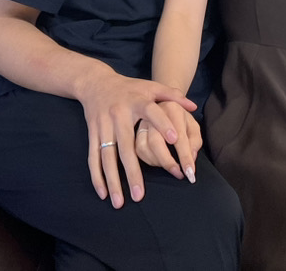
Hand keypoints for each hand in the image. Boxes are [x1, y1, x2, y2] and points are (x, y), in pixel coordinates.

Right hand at [75, 68, 196, 207]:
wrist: (96, 83)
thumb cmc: (130, 88)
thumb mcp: (151, 86)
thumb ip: (172, 95)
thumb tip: (193, 106)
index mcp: (137, 101)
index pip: (152, 112)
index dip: (163, 124)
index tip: (175, 140)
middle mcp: (119, 114)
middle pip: (126, 146)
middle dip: (132, 172)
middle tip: (140, 196)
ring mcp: (103, 125)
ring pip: (107, 156)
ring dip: (112, 180)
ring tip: (120, 202)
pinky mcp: (92, 133)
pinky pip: (93, 157)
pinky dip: (97, 176)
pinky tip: (103, 194)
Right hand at [135, 102, 201, 182]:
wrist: (165, 110)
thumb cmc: (181, 121)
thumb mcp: (193, 126)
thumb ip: (194, 141)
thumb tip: (191, 157)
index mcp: (172, 109)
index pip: (178, 136)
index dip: (184, 156)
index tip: (189, 172)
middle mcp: (153, 114)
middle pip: (155, 141)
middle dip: (167, 161)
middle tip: (178, 173)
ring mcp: (141, 123)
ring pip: (144, 148)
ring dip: (158, 162)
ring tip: (171, 167)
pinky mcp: (134, 132)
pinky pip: (138, 151)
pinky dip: (149, 160)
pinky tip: (159, 161)